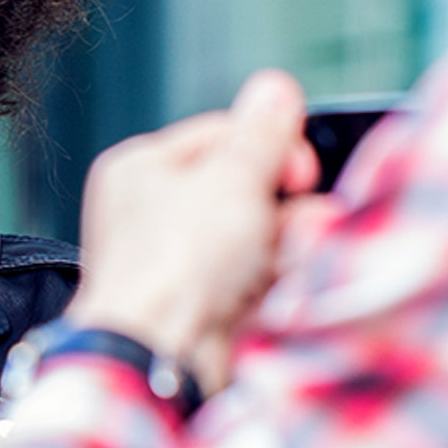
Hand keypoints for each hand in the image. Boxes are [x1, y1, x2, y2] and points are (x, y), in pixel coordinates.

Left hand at [68, 69, 317, 394]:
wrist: (158, 359)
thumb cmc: (178, 263)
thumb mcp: (231, 178)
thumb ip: (263, 133)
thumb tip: (276, 88)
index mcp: (141, 170)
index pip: (222, 135)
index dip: (270, 146)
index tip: (302, 170)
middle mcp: (150, 216)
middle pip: (243, 188)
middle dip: (286, 202)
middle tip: (307, 217)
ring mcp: (174, 267)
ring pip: (254, 238)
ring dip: (290, 241)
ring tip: (305, 253)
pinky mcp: (199, 311)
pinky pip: (251, 281)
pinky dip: (276, 280)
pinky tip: (293, 283)